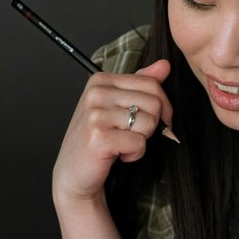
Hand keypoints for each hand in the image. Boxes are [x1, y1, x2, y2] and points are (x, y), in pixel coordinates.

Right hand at [51, 59, 173, 206]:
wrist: (74, 173)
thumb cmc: (96, 140)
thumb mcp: (117, 106)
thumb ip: (140, 84)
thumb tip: (164, 65)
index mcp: (101, 80)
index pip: (150, 83)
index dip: (161, 107)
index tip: (150, 121)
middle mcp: (96, 93)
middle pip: (154, 102)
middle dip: (150, 125)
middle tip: (130, 135)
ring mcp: (96, 114)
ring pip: (149, 123)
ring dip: (141, 141)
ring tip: (121, 145)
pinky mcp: (99, 137)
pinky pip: (139, 143)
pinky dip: (134, 154)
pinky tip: (116, 155)